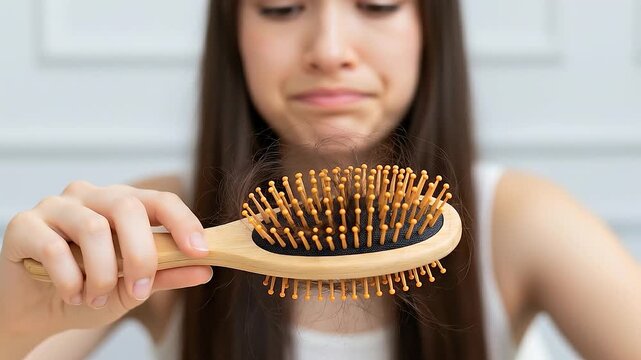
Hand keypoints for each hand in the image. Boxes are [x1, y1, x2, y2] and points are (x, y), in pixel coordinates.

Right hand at [0, 180, 212, 342]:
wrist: (35, 311)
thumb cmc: (87, 290)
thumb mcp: (132, 288)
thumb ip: (166, 275)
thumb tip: (205, 270)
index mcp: (122, 204)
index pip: (160, 200)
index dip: (184, 222)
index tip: (200, 252)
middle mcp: (91, 196)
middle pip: (128, 207)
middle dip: (141, 255)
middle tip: (140, 291)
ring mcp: (56, 206)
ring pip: (93, 228)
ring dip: (102, 274)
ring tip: (96, 297)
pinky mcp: (24, 225)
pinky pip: (54, 247)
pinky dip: (69, 279)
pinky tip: (71, 295)